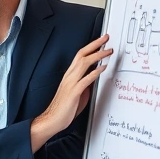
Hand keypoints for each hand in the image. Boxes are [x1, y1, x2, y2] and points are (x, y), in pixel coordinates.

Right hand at [32, 34, 111, 148]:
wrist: (52, 119)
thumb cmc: (63, 108)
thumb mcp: (77, 92)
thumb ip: (85, 83)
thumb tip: (94, 76)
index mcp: (69, 76)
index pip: (80, 56)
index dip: (91, 47)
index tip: (101, 41)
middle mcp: (69, 77)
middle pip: (81, 55)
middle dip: (95, 45)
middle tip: (106, 39)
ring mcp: (71, 83)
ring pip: (83, 64)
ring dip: (97, 56)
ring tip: (108, 51)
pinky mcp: (74, 92)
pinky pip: (85, 79)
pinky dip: (94, 72)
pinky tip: (102, 68)